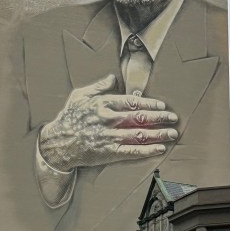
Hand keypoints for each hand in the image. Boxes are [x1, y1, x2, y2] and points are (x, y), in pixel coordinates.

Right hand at [37, 74, 178, 171]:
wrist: (57, 144)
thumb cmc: (68, 118)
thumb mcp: (80, 96)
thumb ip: (98, 86)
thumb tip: (113, 77)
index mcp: (103, 104)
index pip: (132, 102)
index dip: (150, 104)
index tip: (162, 105)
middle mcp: (108, 119)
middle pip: (140, 117)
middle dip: (160, 118)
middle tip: (173, 118)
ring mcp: (109, 137)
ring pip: (139, 134)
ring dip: (159, 134)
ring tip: (172, 133)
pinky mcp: (108, 153)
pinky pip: (132, 152)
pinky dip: (147, 150)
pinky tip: (159, 148)